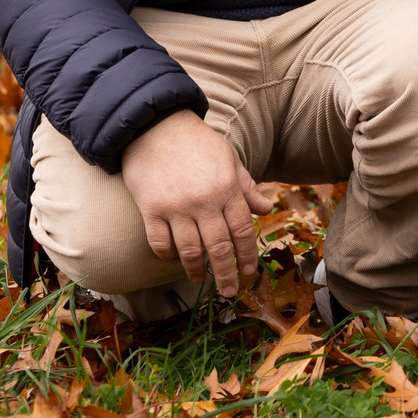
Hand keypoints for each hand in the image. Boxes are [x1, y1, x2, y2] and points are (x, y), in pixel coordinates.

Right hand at [119, 110, 274, 295]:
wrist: (154, 126)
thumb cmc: (196, 142)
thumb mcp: (228, 159)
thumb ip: (246, 186)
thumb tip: (267, 209)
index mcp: (227, 188)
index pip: (243, 230)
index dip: (247, 254)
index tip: (249, 271)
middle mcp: (204, 201)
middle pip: (219, 247)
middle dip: (226, 274)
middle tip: (230, 291)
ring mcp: (176, 207)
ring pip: (189, 250)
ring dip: (196, 270)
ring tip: (200, 279)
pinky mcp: (150, 209)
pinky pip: (160, 242)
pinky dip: (167, 255)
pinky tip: (173, 258)